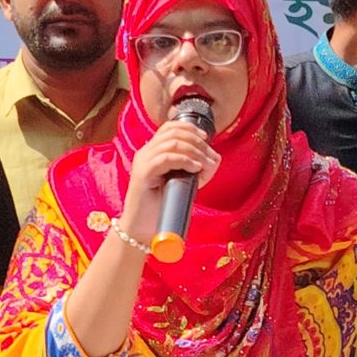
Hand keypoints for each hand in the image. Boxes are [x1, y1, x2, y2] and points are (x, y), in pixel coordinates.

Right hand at [116, 116, 221, 239]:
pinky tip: (195, 168)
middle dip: (197, 142)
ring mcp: (143, 162)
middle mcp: (145, 153)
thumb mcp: (182, 183)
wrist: (142, 229)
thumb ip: (194, 169)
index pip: (169, 127)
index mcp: (152, 152)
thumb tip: (214, 158)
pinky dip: (185, 160)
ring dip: (195, 151)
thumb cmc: (161, 208)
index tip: (206, 139)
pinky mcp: (143, 174)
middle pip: (173, 132)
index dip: (190, 128)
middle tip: (210, 157)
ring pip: (172, 143)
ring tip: (205, 165)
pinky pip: (166, 158)